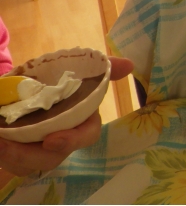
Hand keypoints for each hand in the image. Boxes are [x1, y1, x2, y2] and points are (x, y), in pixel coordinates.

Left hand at [0, 56, 133, 177]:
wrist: (28, 87)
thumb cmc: (56, 80)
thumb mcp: (76, 70)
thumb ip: (101, 69)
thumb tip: (130, 64)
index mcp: (83, 119)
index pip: (87, 135)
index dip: (73, 140)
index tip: (52, 139)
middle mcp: (64, 138)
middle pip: (55, 156)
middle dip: (33, 154)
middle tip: (9, 143)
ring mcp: (42, 149)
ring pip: (32, 164)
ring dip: (14, 157)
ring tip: (0, 141)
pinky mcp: (21, 154)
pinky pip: (15, 164)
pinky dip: (6, 157)